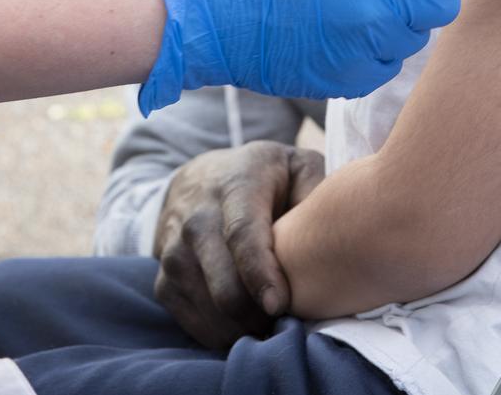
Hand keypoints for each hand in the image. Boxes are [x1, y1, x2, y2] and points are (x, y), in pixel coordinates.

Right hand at [139, 0, 474, 114]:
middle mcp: (380, 10)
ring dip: (402, 18)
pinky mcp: (350, 80)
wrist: (209, 14)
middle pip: (445, 3)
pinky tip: (346, 30)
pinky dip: (378, 48)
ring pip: (417, 36)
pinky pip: (387, 63)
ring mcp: (366, 51)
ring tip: (362, 1)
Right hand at [152, 141, 324, 348]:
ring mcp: (174, 251)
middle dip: (258, 315)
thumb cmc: (264, 179)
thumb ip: (319, 188)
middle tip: (291, 325)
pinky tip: (248, 329)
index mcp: (235, 186)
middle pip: (222, 284)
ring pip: (207, 309)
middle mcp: (196, 218)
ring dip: (243, 329)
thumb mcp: (296, 166)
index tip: (279, 305)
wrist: (200, 180)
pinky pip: (191, 322)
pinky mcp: (164, 280)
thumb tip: (336, 226)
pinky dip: (221, 335)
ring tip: (273, 328)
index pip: (242, 234)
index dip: (260, 273)